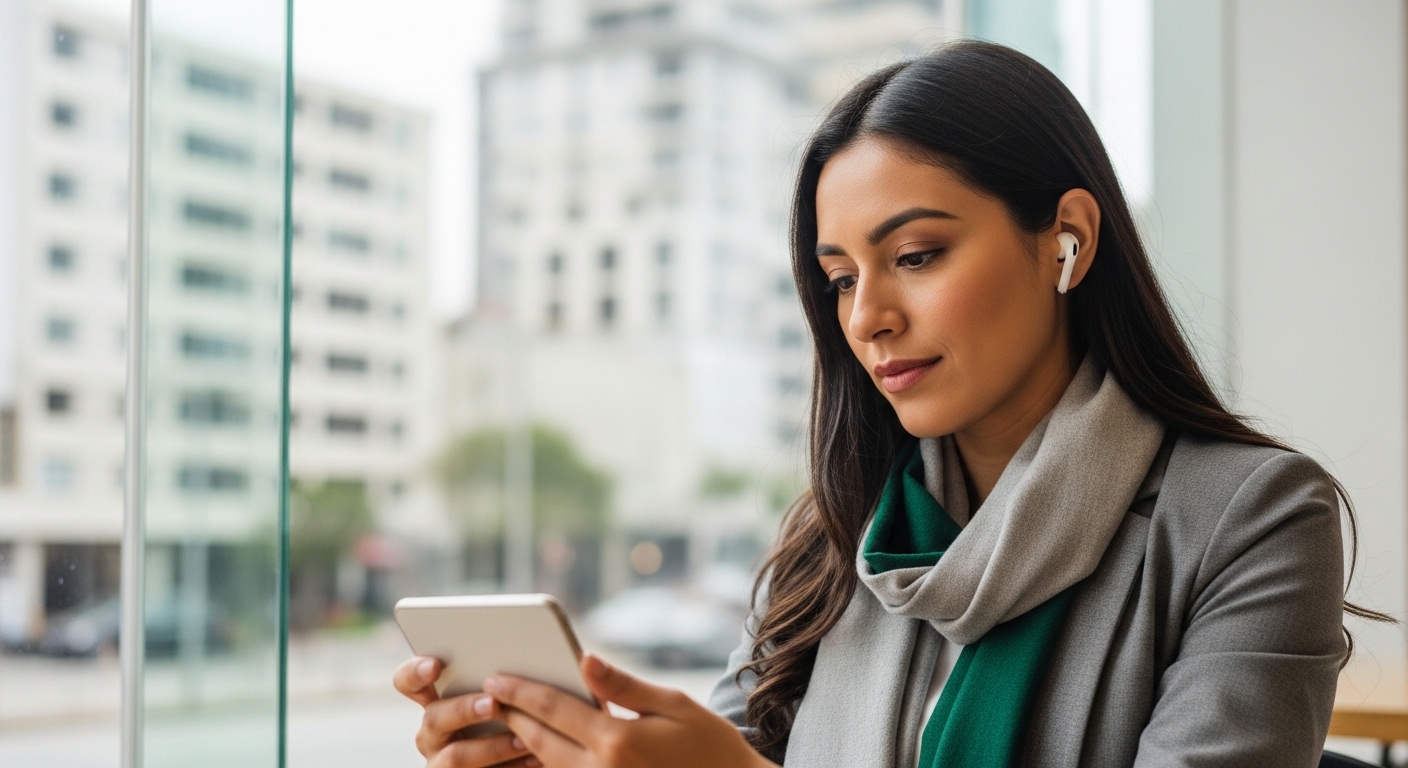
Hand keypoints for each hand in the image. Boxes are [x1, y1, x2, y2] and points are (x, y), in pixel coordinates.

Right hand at [393, 655, 540, 766]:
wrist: (517, 758)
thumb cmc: (511, 720)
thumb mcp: (500, 697)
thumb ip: (499, 682)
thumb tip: (532, 656)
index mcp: (437, 702)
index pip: (408, 682)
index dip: (414, 673)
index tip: (433, 665)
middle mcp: (432, 733)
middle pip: (433, 717)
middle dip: (464, 709)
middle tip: (493, 704)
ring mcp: (440, 761)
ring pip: (454, 756)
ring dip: (492, 746)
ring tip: (524, 740)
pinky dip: (509, 767)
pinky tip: (534, 758)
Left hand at [486, 654, 776, 767]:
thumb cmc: (710, 745)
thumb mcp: (673, 704)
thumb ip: (623, 685)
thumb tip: (585, 659)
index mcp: (616, 741)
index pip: (553, 710)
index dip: (521, 692)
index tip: (495, 678)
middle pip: (539, 741)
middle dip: (512, 715)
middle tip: (488, 696)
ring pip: (547, 765)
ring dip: (524, 742)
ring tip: (507, 719)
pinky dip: (547, 763)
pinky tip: (541, 748)